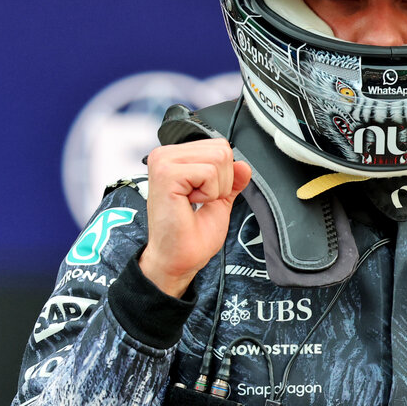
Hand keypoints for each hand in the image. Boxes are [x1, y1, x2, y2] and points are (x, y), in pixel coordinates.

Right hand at [138, 140, 251, 296]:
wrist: (178, 259)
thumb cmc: (189, 235)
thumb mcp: (219, 201)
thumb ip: (231, 181)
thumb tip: (243, 166)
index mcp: (174, 158)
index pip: (219, 146)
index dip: (223, 175)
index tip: (203, 196)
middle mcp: (165, 155)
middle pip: (222, 150)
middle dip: (221, 181)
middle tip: (199, 201)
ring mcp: (163, 162)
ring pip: (218, 159)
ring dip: (215, 188)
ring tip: (194, 202)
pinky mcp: (166, 174)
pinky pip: (209, 173)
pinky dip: (208, 193)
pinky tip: (189, 204)